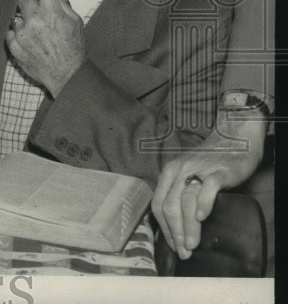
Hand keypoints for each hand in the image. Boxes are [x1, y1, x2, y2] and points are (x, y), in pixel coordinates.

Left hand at [6, 0, 84, 95]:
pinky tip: (32, 45)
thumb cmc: (73, 46)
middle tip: (42, 19)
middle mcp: (36, 19)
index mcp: (52, 10)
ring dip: (25, 22)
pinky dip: (19, 36)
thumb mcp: (74, 22)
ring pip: (17, 16)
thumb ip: (62, 4)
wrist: (67, 75)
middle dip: (31, 6)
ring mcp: (24, 33)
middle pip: (24, 0)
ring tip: (38, 36)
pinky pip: (11, 33)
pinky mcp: (14, 46)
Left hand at [152, 117, 266, 258]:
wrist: (232, 138)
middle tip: (183, 252)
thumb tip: (176, 225)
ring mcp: (198, 170)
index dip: (163, 228)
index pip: (158, 205)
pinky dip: (203, 203)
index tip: (172, 245)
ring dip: (188, 226)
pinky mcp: (218, 171)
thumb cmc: (211, 162)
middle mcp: (179, 170)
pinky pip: (207, 187)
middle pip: (169, 206)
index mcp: (169, 173)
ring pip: (186, 201)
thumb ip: (180, 193)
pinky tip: (203, 217)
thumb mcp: (188, 174)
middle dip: (174, 233)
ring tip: (192, 245)